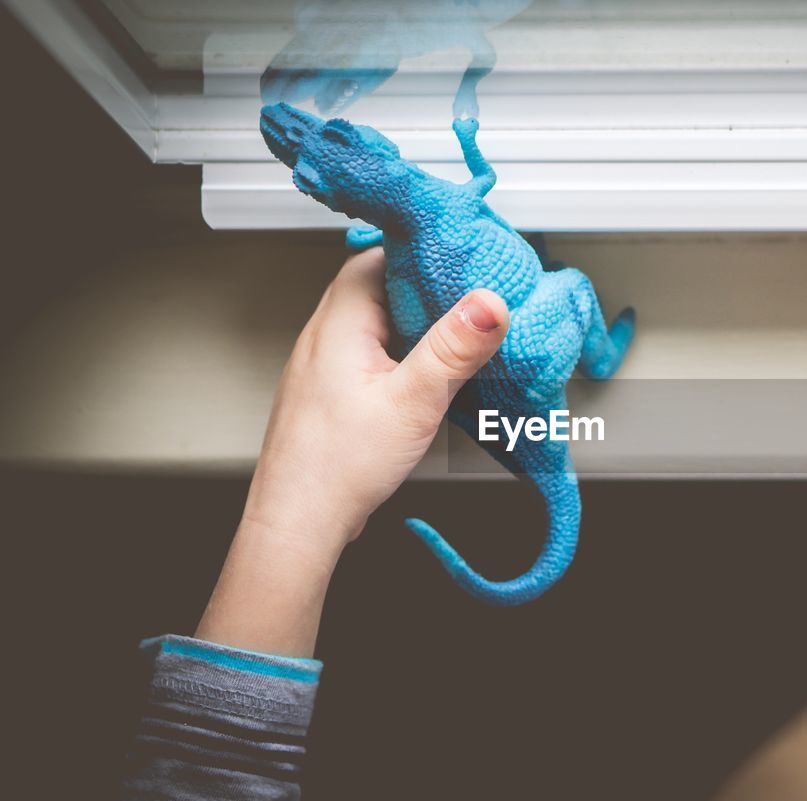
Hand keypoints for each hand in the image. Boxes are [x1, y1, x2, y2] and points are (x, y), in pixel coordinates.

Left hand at [196, 249, 508, 654]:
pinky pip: (377, 352)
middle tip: (478, 296)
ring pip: (382, 320)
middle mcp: (327, 334)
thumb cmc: (336, 468)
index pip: (384, 253)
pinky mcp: (336, 390)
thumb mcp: (412, 402)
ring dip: (421, 323)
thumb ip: (453, 349)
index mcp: (340, 321)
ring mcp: (328, 363)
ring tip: (463, 335)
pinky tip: (432, 376)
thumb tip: (489, 304)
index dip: (429, 251)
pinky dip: (407, 352)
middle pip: (385, 284)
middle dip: (433, 287)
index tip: (471, 258)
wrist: (297, 523)